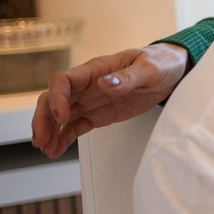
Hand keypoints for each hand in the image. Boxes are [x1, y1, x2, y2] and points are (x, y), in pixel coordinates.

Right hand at [30, 44, 188, 157]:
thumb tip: (105, 83)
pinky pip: (76, 126)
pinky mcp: (99, 114)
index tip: (62, 116)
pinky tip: (56, 150)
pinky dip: (64, 137)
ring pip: (60, 115)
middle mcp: (87, 85)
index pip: (63, 81)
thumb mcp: (150, 68)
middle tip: (41, 139)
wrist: (172, 71)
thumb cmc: (160, 63)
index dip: (57, 98)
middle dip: (44, 119)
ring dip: (50, 131)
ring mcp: (91, 100)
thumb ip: (128, 76)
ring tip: (46, 150)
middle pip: (53, 99)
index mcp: (96, 69)